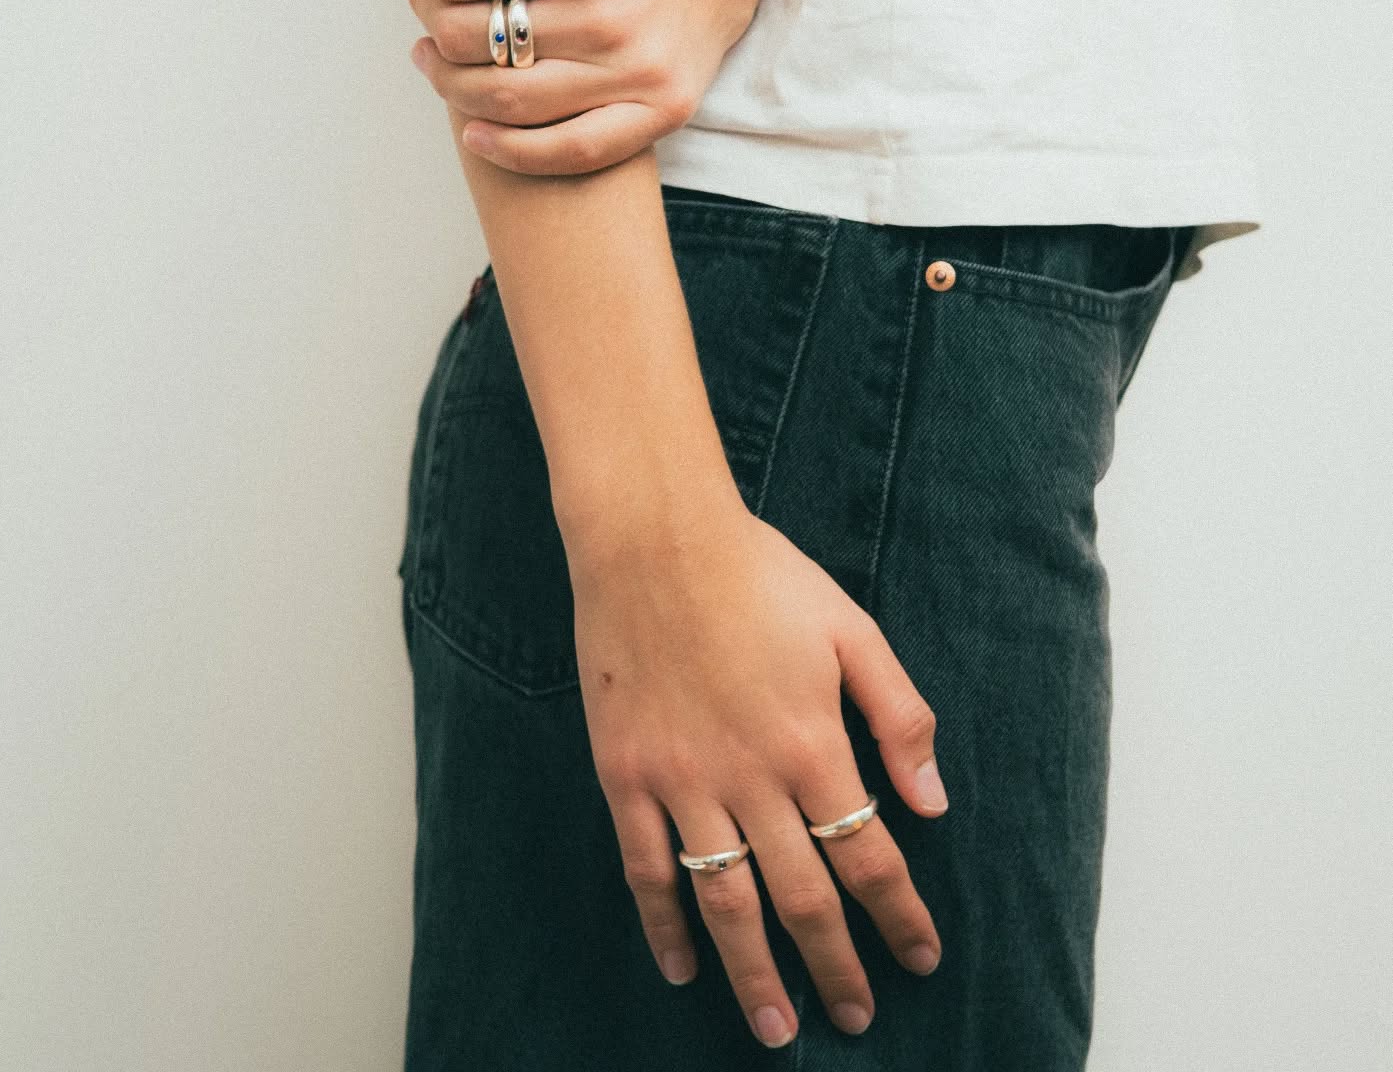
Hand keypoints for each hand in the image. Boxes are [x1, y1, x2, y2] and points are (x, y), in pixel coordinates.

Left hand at [389, 0, 760, 174]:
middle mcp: (612, 20)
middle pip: (479, 36)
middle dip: (428, 16)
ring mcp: (635, 75)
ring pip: (510, 98)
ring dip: (449, 83)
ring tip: (429, 56)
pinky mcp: (656, 115)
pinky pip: (571, 150)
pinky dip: (512, 151)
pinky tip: (472, 132)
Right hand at [567, 494, 947, 1047]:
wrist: (654, 539)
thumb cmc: (758, 572)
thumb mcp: (850, 627)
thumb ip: (899, 715)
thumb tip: (934, 801)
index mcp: (813, 740)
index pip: (870, 854)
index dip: (900, 915)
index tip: (920, 959)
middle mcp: (750, 775)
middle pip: (802, 896)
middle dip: (837, 965)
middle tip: (855, 1016)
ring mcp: (681, 779)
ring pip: (725, 901)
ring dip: (756, 973)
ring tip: (776, 1027)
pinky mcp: (626, 773)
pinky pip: (646, 869)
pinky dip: (664, 927)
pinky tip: (682, 968)